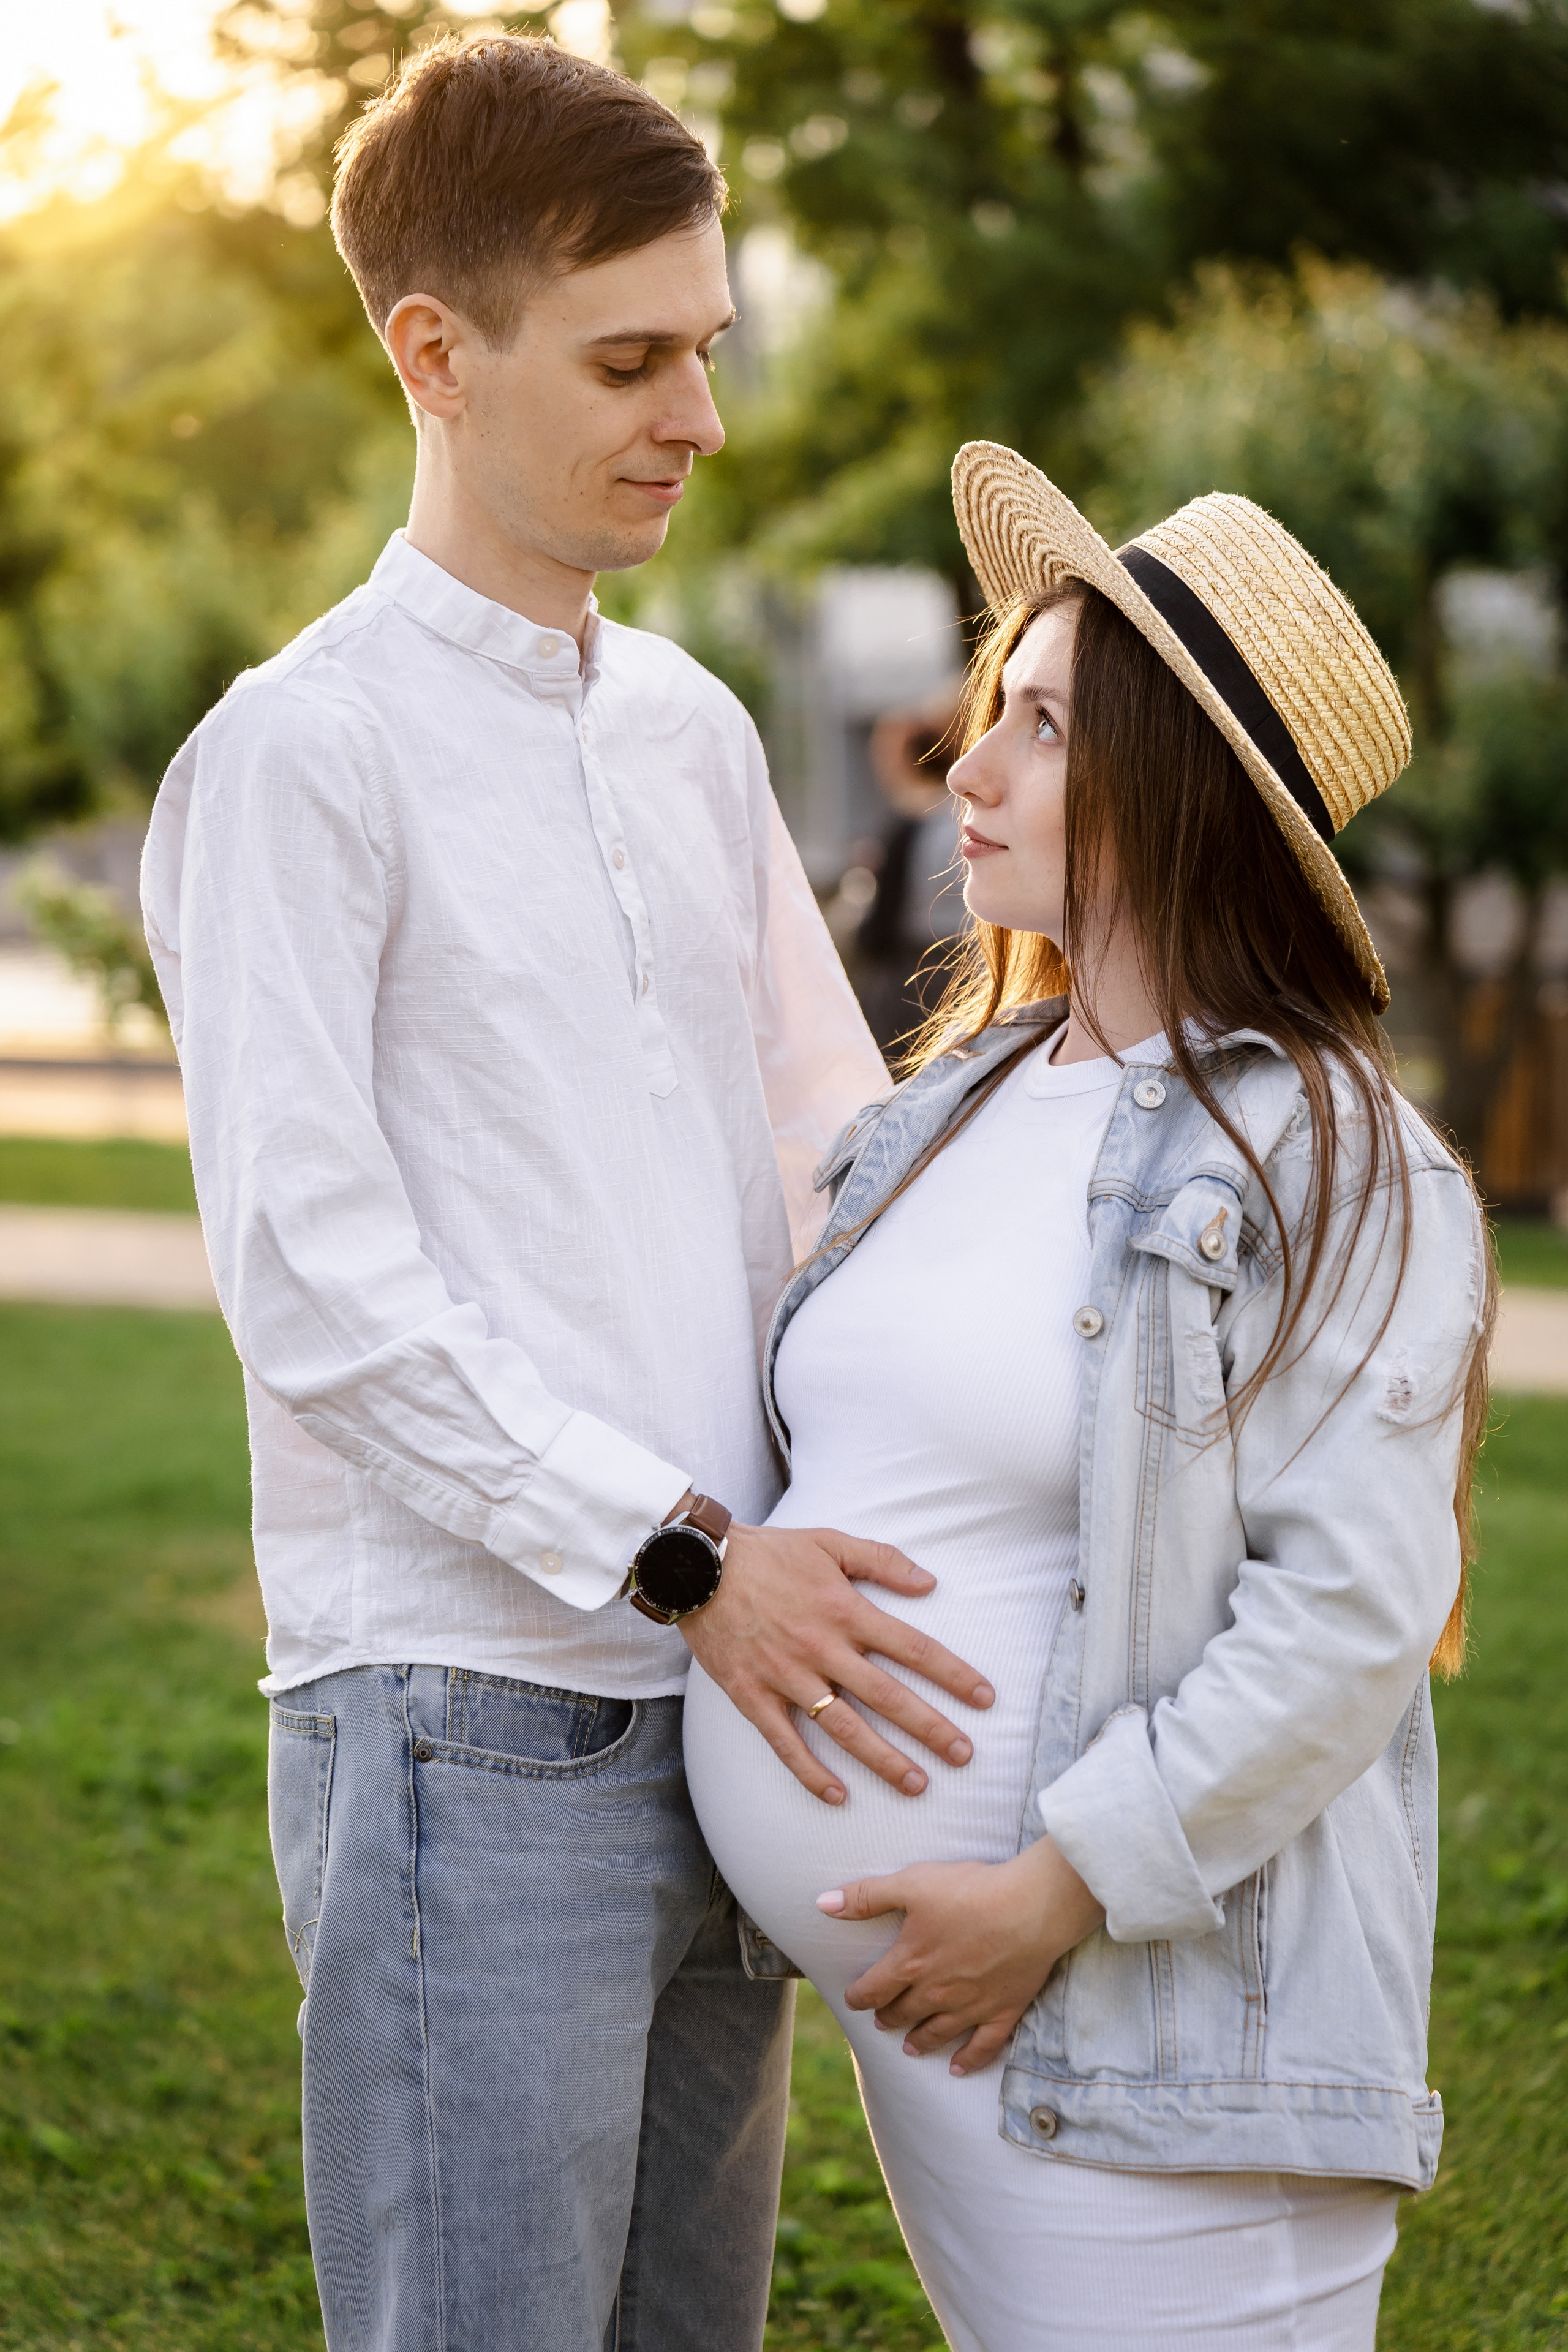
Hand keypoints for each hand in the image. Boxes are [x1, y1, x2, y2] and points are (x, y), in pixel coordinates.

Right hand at [679, 1520, 993, 1805]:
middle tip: (964, 1756)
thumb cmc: (768, 1552)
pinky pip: (785, 1742)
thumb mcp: (829, 1541)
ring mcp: (786, 1675)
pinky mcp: (752, 1696)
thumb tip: (930, 1582)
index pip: (912, 1648)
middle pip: (887, 1696)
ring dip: (883, 1759)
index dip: (953, 1674)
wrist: (697, 1566)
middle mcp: (821, 1647)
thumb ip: (881, 1560)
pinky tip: (837, 1796)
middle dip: (930, 1729)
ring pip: (844, 1727)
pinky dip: (810, 1772)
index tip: (985, 1698)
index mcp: (845, 1609)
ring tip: (917, 1784)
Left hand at [818, 1837, 1103, 2074]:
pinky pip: (983, 2045)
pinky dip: (969, 2060)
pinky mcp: (1004, 2010)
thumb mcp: (911, 1883)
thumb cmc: (971, 1890)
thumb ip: (866, 1896)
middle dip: (889, 2016)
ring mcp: (972, 2005)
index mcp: (911, 1962)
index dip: (859, 1995)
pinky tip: (959, 2069)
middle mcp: (937, 1992)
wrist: (1031, 1906)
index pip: (874, 1988)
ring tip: (910, 2047)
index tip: (853, 1999)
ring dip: (921, 2041)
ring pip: (938, 2032)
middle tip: (881, 2020)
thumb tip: (822, 1905)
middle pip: (904, 2012)